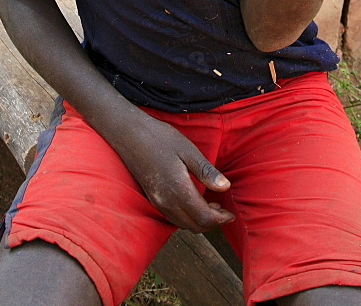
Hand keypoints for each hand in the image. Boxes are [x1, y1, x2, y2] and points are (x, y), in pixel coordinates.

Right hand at [116, 113, 233, 232]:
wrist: (129, 135)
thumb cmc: (160, 138)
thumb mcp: (188, 150)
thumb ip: (206, 171)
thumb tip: (226, 187)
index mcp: (178, 190)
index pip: (204, 217)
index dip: (220, 219)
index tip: (231, 214)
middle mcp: (166, 202)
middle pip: (194, 226)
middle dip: (212, 223)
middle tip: (224, 211)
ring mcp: (157, 202)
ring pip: (183, 224)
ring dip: (200, 221)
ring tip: (212, 207)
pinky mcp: (152, 199)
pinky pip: (174, 218)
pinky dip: (188, 217)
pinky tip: (194, 202)